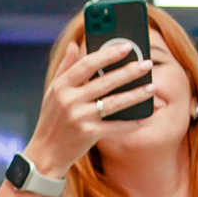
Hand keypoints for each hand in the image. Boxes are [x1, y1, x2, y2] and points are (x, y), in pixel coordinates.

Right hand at [24, 38, 154, 173]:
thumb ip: (66, 66)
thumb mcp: (53, 91)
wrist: (45, 153)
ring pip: (113, 103)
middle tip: (147, 64)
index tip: (127, 46)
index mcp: (61, 85)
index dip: (108, 54)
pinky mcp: (88, 134)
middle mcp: (69, 100)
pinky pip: (115, 126)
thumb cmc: (52, 118)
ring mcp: (79, 117)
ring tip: (152, 87)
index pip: (87, 64)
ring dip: (135, 95)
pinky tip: (145, 117)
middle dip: (129, 72)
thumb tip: (75, 43)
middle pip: (105, 82)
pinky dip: (131, 123)